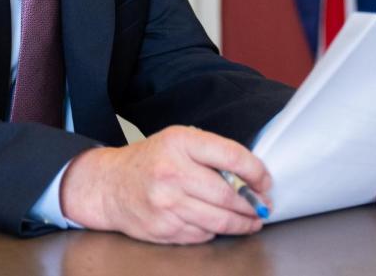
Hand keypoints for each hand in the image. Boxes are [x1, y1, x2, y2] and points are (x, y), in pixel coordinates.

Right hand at [60, 126, 269, 243]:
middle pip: (228, 196)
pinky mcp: (162, 228)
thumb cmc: (151, 160)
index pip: (232, 157)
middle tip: (263, 207)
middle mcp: (173, 173)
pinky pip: (201, 235)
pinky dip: (215, 231)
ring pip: (218, 221)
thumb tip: (250, 176)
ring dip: (241, 223)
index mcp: (181, 143)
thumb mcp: (179, 140)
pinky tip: (220, 225)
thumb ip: (211, 153)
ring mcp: (166, 204)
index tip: (265, 182)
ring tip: (251, 221)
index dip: (256, 172)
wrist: (109, 185)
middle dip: (252, 205)